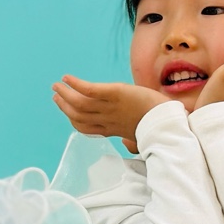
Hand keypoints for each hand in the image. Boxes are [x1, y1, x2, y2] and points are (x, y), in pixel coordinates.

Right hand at [53, 76, 168, 143]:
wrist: (167, 120)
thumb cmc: (158, 124)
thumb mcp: (142, 136)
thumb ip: (132, 139)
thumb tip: (128, 144)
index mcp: (112, 130)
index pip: (86, 128)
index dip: (72, 119)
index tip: (67, 110)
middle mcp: (106, 120)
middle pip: (78, 115)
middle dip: (64, 105)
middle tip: (56, 94)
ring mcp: (110, 107)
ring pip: (79, 103)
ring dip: (65, 93)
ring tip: (57, 84)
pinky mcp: (115, 94)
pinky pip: (90, 91)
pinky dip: (76, 85)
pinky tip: (67, 78)